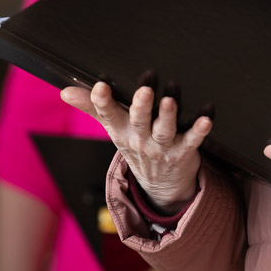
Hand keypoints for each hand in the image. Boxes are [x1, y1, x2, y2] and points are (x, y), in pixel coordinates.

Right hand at [61, 82, 209, 213]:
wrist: (159, 183)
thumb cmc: (136, 144)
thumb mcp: (113, 127)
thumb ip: (92, 106)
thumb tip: (64, 91)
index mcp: (122, 130)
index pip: (109, 115)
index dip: (102, 101)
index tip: (101, 86)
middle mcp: (141, 138)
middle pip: (140, 121)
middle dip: (141, 106)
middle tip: (144, 90)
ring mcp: (162, 147)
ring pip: (164, 131)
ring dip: (168, 116)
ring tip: (170, 101)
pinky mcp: (183, 151)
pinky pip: (192, 141)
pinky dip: (199, 131)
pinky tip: (206, 120)